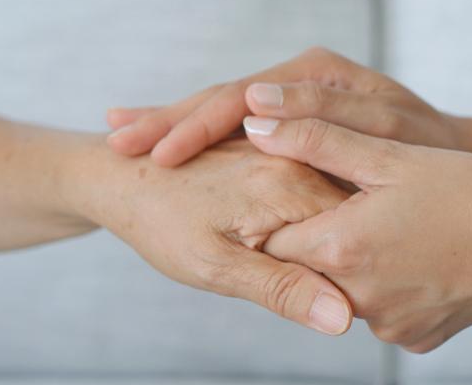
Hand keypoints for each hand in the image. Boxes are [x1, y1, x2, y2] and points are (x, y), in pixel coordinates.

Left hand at [69, 137, 353, 335]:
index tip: (332, 298)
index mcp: (288, 186)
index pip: (351, 235)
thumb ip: (280, 288)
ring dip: (318, 234)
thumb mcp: (214, 266)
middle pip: (342, 218)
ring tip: (278, 257)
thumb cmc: (159, 222)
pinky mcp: (266, 157)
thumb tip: (341, 317)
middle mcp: (290, 161)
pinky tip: (278, 233)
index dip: (349, 274)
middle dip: (335, 254)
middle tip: (301, 281)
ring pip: (325, 202)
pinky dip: (301, 215)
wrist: (120, 178)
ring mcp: (279, 155)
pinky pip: (303, 187)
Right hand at [106, 47, 462, 166]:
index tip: (154, 151)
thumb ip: (327, 125)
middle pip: (214, 100)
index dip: (193, 125)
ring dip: (166, 124)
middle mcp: (291, 83)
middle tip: (115, 142)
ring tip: (117, 136)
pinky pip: (222, 124)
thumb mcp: (384, 132)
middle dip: (164, 121)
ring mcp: (282, 100)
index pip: (237, 99)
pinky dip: (186, 131)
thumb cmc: (421, 150)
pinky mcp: (276, 122)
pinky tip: (154, 137)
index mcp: (311, 77)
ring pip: (212, 109)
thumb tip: (263, 125)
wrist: (446, 155)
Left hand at [243, 116, 471, 352]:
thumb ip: (312, 139)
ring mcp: (389, 324)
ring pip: (337, 288)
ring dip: (347, 261)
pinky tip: (404, 255)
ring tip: (380, 227)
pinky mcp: (415, 337)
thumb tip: (255, 126)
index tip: (293, 197)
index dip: (278, 216)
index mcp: (340, 250)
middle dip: (312, 236)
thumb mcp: (386, 155)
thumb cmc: (468, 189)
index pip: (269, 240)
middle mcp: (357, 299)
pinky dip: (380, 284)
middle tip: (345, 207)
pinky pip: (376, 309)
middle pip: (303, 268)